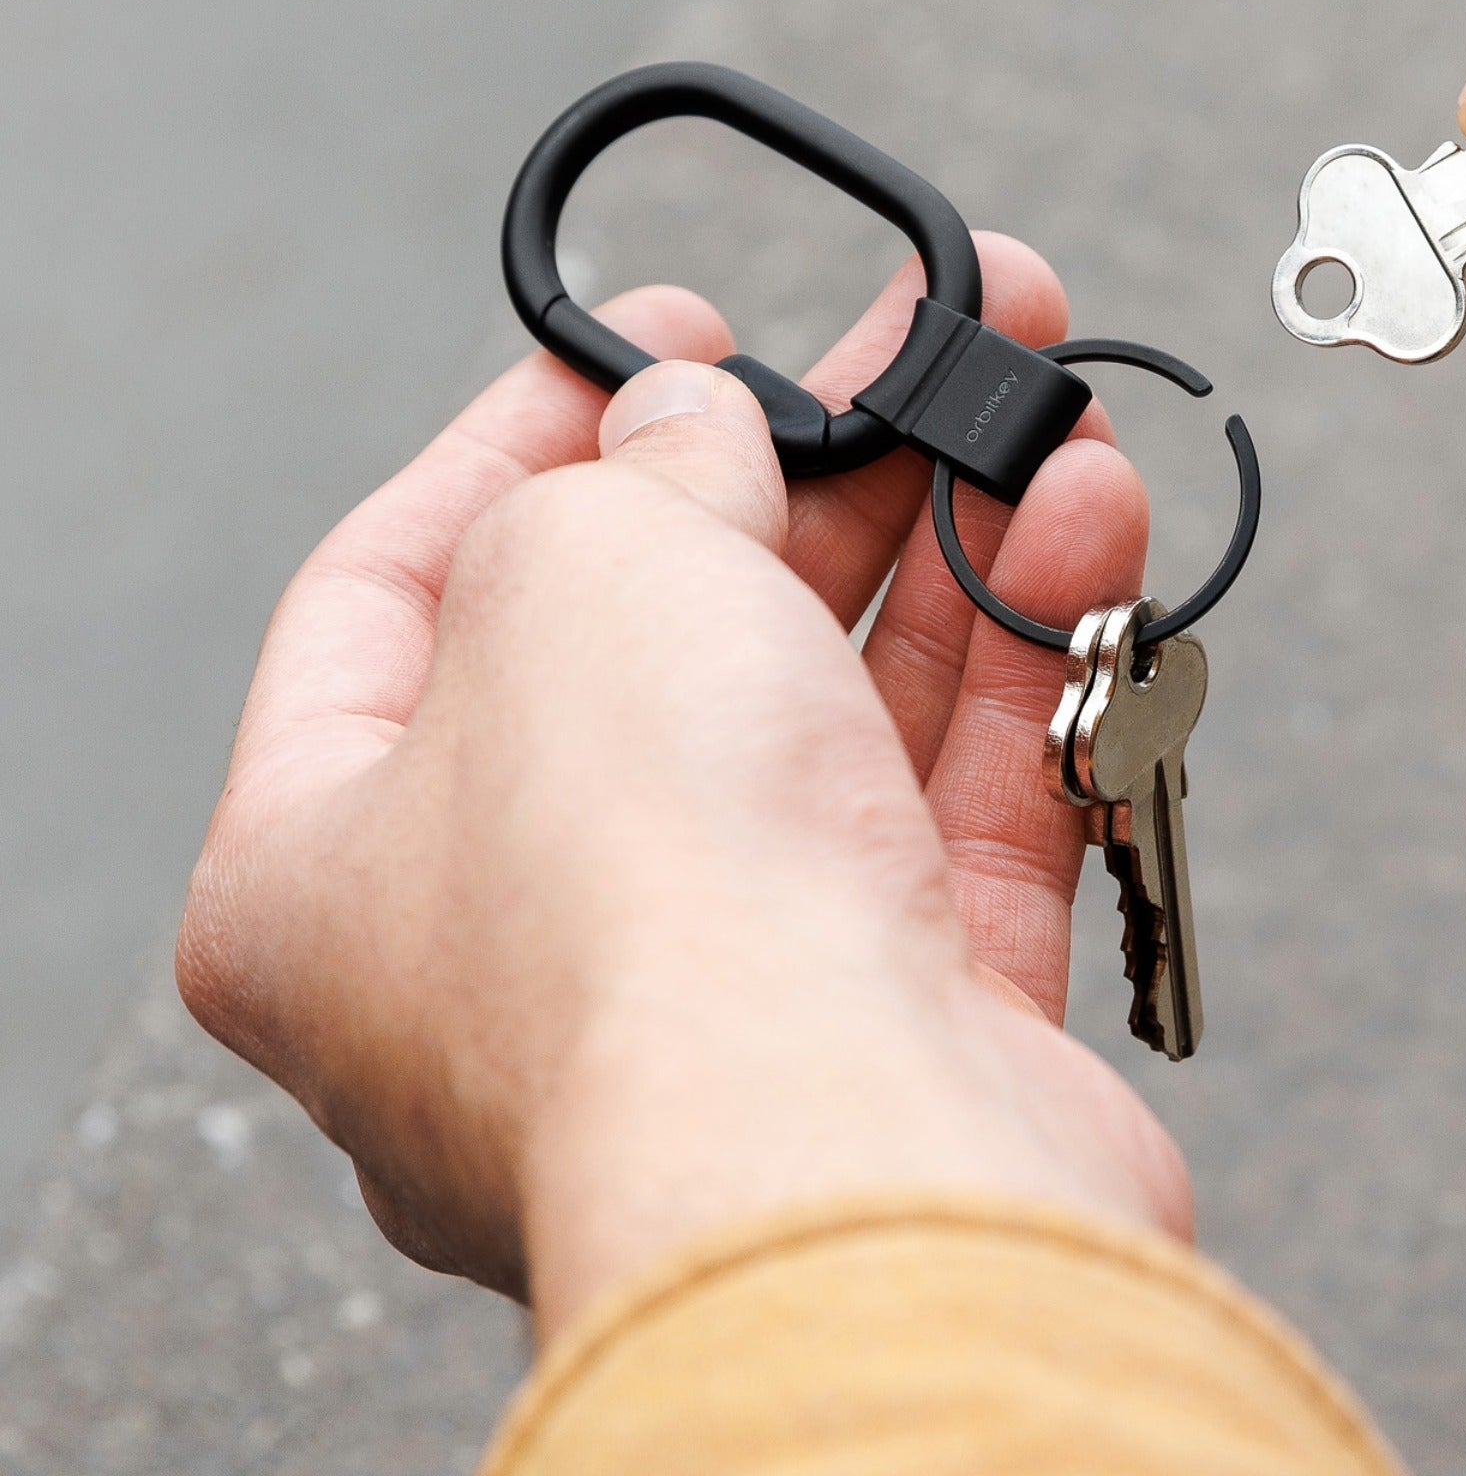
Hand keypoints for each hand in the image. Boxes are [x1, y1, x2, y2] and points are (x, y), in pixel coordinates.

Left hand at [176, 238, 1190, 1341]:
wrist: (849, 1177)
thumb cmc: (638, 912)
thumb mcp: (582, 571)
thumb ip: (634, 471)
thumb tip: (693, 426)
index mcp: (331, 869)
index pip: (398, 590)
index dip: (527, 431)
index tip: (652, 339)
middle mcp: (515, 952)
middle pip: (662, 640)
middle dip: (801, 473)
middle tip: (892, 356)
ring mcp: (719, 995)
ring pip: (836, 719)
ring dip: (943, 549)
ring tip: (1029, 412)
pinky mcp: (900, 1028)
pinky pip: (961, 808)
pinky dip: (1027, 664)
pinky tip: (1081, 532)